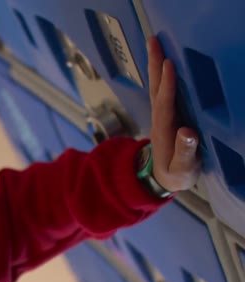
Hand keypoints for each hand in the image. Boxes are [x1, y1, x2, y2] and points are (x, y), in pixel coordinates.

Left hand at [147, 35, 200, 192]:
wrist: (164, 179)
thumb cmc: (176, 174)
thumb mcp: (182, 168)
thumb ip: (184, 151)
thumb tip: (187, 132)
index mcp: (164, 129)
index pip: (165, 104)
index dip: (167, 85)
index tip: (169, 65)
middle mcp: (160, 118)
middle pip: (156, 88)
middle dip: (155, 65)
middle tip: (153, 41)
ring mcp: (162, 115)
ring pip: (158, 86)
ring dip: (156, 64)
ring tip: (155, 43)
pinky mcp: (167, 114)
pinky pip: (165, 90)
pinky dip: (163, 74)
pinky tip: (165, 59)